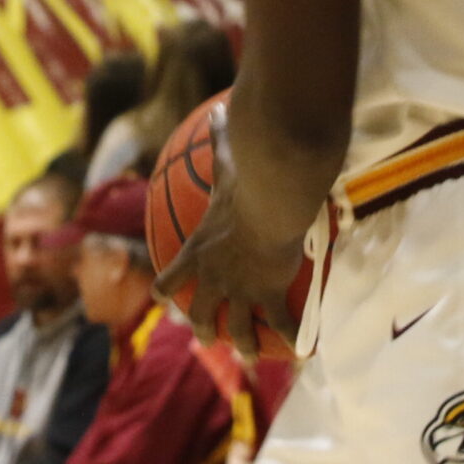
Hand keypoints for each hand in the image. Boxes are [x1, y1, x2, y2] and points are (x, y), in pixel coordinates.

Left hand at [153, 105, 303, 359]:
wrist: (270, 202)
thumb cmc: (246, 181)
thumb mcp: (227, 160)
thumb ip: (219, 139)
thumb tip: (217, 109)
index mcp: (199, 249)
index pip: (173, 275)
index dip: (167, 286)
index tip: (162, 295)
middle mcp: (214, 276)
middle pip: (200, 311)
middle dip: (201, 327)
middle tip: (205, 337)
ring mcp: (240, 289)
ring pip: (235, 328)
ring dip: (239, 342)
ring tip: (247, 354)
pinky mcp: (268, 295)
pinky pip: (280, 323)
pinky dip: (290, 336)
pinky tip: (301, 348)